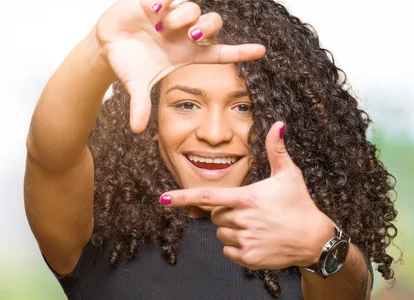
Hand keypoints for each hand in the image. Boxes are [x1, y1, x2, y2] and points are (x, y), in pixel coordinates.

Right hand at [94, 0, 265, 132]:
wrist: (109, 45)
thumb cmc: (131, 65)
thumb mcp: (137, 85)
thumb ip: (140, 105)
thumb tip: (136, 130)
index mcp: (189, 53)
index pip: (221, 52)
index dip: (241, 52)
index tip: (262, 51)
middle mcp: (185, 34)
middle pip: (213, 24)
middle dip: (207, 28)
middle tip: (192, 35)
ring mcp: (172, 17)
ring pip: (194, 8)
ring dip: (184, 16)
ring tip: (163, 25)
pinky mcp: (156, 2)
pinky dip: (166, 0)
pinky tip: (154, 10)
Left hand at [161, 122, 333, 269]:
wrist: (314, 239)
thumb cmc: (300, 204)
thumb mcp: (290, 175)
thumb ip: (277, 150)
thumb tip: (278, 124)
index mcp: (247, 198)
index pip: (208, 197)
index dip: (183, 197)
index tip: (163, 199)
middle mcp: (243, 220)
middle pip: (216, 216)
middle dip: (226, 213)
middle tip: (251, 212)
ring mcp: (246, 241)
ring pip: (221, 235)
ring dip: (232, 231)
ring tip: (257, 227)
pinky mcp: (249, 258)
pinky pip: (228, 252)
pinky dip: (237, 248)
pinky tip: (257, 241)